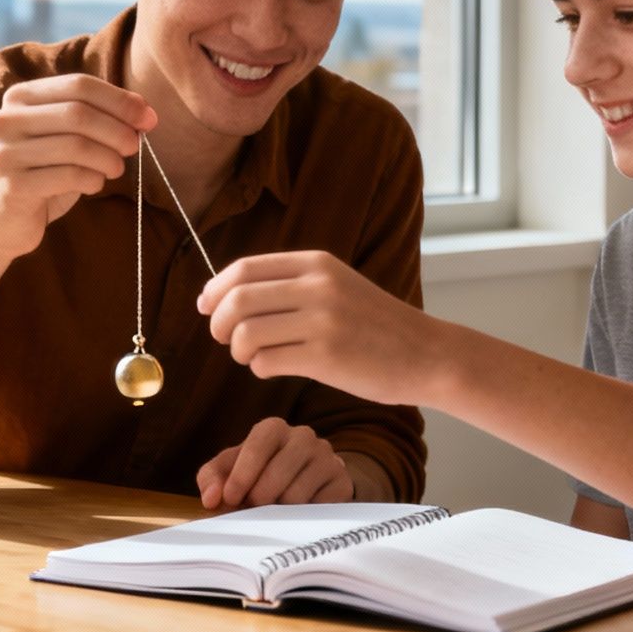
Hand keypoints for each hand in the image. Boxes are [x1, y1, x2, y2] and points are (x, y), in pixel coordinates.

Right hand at [0, 74, 154, 259]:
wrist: (2, 221)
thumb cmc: (43, 173)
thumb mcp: (66, 138)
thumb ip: (96, 119)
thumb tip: (145, 112)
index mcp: (21, 97)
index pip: (79, 85)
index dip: (119, 100)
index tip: (148, 118)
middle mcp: (7, 119)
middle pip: (78, 113)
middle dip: (117, 129)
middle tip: (135, 146)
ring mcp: (6, 152)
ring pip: (75, 145)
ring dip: (108, 157)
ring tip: (117, 169)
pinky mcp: (13, 185)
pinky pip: (68, 176)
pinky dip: (92, 179)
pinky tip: (95, 184)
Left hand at [197, 250, 439, 405]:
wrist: (426, 354)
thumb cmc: (374, 325)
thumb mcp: (336, 285)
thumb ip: (291, 284)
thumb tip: (227, 294)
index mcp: (316, 263)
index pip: (244, 269)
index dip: (215, 289)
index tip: (205, 307)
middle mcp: (318, 286)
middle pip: (237, 299)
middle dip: (218, 322)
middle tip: (224, 338)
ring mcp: (322, 321)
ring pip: (246, 333)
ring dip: (238, 350)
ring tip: (252, 357)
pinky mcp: (326, 357)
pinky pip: (266, 362)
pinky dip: (259, 368)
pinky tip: (273, 368)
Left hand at [197, 417, 352, 508]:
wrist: (305, 481)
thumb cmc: (259, 474)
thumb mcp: (230, 471)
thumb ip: (212, 479)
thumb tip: (212, 499)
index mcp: (273, 428)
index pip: (257, 446)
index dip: (241, 475)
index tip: (230, 499)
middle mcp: (303, 436)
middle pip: (277, 474)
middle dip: (259, 499)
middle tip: (253, 510)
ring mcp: (327, 457)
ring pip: (296, 496)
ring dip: (279, 513)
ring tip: (274, 511)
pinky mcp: (341, 482)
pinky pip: (317, 509)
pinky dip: (301, 519)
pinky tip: (296, 515)